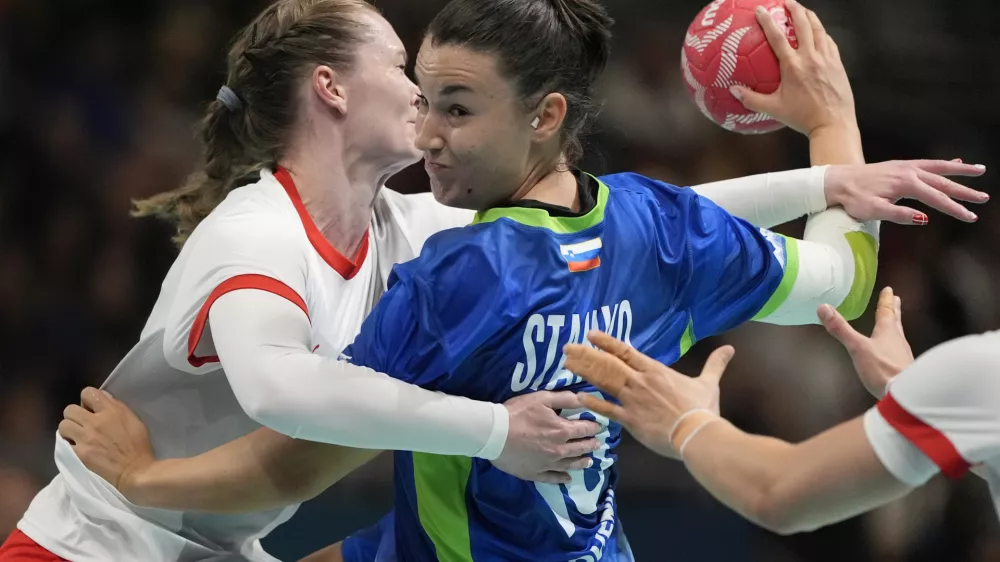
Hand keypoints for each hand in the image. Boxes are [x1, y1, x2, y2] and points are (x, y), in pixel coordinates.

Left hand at [59, 387, 154, 498]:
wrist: (135, 473)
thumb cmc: (138, 447)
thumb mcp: (134, 421)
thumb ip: (117, 408)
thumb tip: (103, 398)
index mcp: (111, 411)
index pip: (88, 393)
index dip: (87, 400)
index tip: (92, 409)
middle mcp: (95, 422)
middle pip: (70, 409)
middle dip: (76, 416)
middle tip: (83, 425)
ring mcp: (85, 438)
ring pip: (63, 425)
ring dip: (69, 430)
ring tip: (77, 437)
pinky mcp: (78, 454)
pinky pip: (63, 444)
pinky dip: (68, 445)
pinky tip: (76, 449)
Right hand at [492, 391, 601, 483]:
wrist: (494, 434)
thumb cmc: (517, 413)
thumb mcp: (542, 398)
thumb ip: (564, 398)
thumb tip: (584, 398)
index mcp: (562, 431)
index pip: (584, 429)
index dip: (593, 427)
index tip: (599, 428)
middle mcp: (559, 450)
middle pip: (580, 448)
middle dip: (590, 445)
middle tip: (597, 444)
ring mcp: (548, 464)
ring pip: (570, 465)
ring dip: (581, 462)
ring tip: (588, 461)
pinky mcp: (535, 473)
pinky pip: (553, 478)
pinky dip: (562, 479)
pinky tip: (567, 479)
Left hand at [562, 331, 734, 459]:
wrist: (697, 434)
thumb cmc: (702, 409)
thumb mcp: (708, 383)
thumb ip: (715, 364)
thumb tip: (730, 349)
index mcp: (654, 370)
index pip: (625, 351)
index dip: (606, 342)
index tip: (590, 335)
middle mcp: (639, 382)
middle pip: (608, 364)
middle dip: (586, 355)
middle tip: (567, 348)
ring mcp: (633, 400)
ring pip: (603, 382)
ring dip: (584, 372)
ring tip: (567, 365)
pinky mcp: (630, 420)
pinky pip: (607, 410)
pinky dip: (592, 404)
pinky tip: (578, 398)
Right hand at [732, 0, 853, 135]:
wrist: (833, 124)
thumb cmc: (802, 117)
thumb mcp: (774, 109)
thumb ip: (752, 99)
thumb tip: (733, 91)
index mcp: (793, 66)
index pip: (777, 37)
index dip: (768, 21)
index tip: (761, 9)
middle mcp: (811, 58)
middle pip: (803, 24)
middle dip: (795, 9)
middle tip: (787, 2)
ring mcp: (827, 59)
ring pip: (819, 30)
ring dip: (810, 17)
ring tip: (803, 11)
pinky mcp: (837, 64)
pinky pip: (829, 42)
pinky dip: (822, 33)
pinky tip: (819, 33)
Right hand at [818, 287, 913, 397]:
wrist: (904, 395)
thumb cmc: (882, 368)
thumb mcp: (857, 348)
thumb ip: (841, 329)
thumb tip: (823, 308)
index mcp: (888, 331)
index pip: (886, 311)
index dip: (886, 300)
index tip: (889, 290)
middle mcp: (898, 340)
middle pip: (895, 321)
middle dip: (893, 310)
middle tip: (896, 300)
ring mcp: (903, 355)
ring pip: (898, 336)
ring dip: (895, 327)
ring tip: (893, 324)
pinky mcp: (904, 369)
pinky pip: (898, 351)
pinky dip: (895, 346)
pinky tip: (892, 353)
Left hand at [825, 160, 987, 224]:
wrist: (837, 181)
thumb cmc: (853, 200)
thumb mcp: (873, 211)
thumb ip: (899, 215)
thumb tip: (925, 219)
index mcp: (905, 184)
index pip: (936, 198)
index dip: (955, 209)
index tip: (971, 217)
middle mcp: (909, 172)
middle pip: (943, 182)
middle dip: (965, 191)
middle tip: (984, 199)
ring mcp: (905, 166)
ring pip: (939, 168)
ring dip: (960, 170)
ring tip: (980, 171)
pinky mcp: (900, 166)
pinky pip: (928, 164)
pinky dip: (944, 164)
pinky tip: (955, 163)